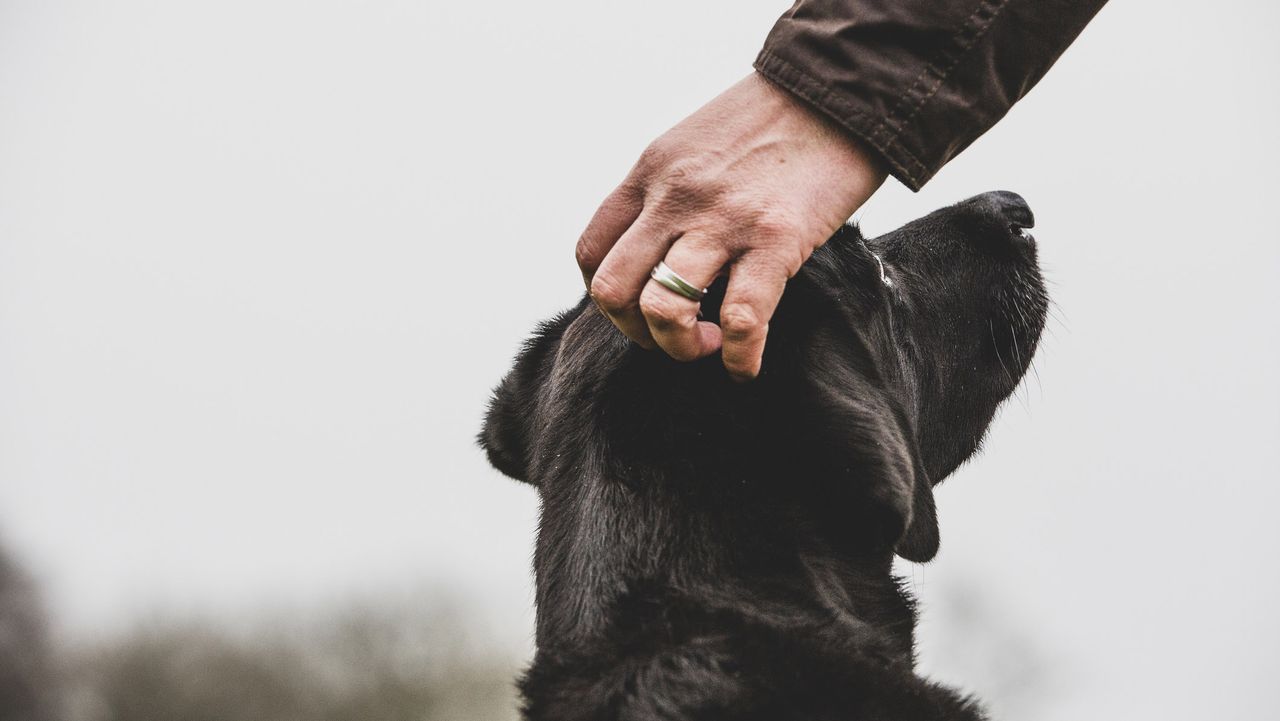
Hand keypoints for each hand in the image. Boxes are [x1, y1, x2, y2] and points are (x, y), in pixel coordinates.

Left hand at [576, 72, 886, 380]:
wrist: (841, 90)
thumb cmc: (774, 122)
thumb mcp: (695, 143)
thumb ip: (669, 192)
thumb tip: (662, 251)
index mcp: (650, 172)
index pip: (592, 252)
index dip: (608, 298)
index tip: (640, 309)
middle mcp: (674, 197)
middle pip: (612, 290)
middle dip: (635, 332)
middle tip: (670, 336)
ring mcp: (722, 219)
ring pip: (662, 310)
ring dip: (679, 347)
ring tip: (706, 347)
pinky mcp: (776, 238)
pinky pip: (740, 321)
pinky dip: (738, 359)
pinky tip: (744, 368)